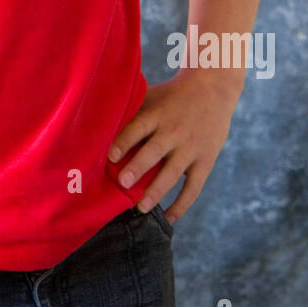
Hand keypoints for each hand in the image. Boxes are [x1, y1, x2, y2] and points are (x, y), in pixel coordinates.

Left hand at [107, 68, 240, 225]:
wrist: (213, 89)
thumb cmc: (171, 95)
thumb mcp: (151, 96)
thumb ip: (129, 109)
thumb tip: (94, 122)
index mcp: (157, 114)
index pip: (138, 127)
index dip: (124, 141)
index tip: (109, 156)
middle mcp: (174, 131)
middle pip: (155, 151)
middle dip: (139, 167)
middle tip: (123, 182)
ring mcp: (191, 148)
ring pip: (173, 173)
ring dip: (157, 191)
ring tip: (141, 207)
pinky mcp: (205, 161)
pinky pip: (193, 187)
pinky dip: (182, 204)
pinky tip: (168, 218)